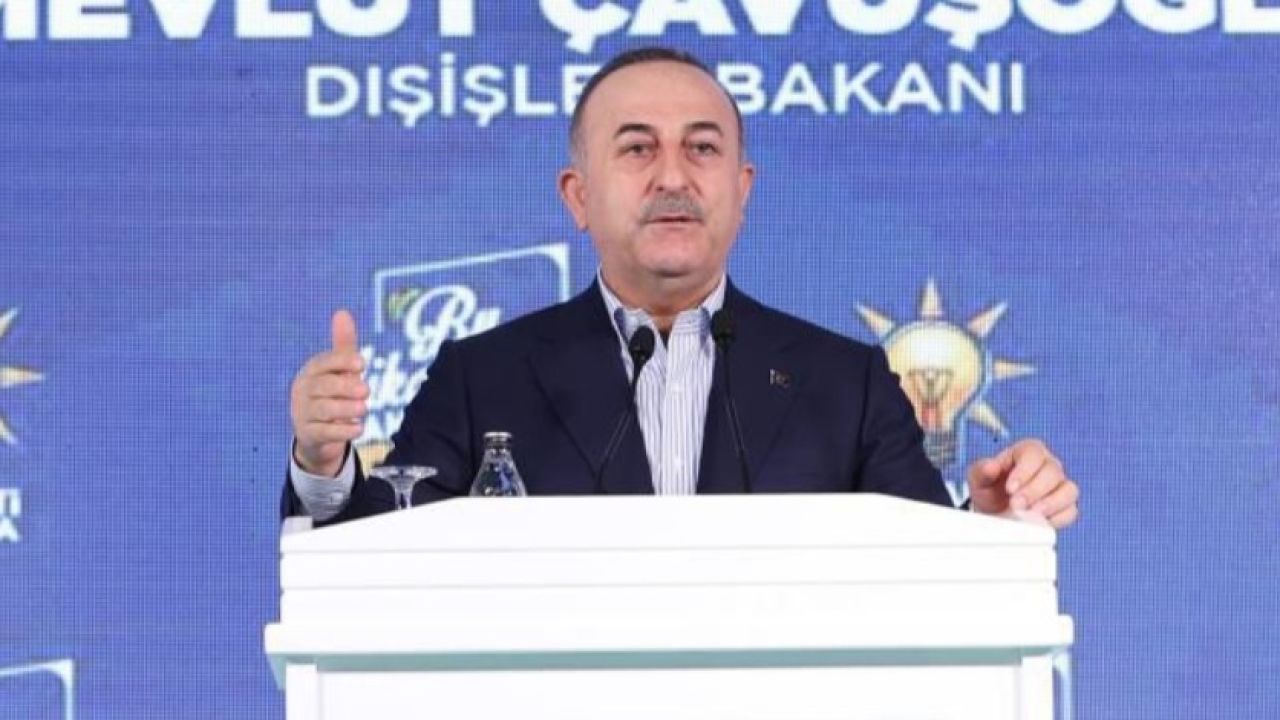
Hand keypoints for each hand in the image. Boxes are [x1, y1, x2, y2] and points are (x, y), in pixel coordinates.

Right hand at [290, 310, 368, 476]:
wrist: (317, 433)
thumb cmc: (331, 394)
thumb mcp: (338, 370)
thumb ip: (343, 345)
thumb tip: (342, 312)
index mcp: (311, 371)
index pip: (324, 363)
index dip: (341, 361)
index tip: (362, 363)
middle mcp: (303, 391)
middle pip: (323, 387)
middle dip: (345, 387)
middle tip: (366, 390)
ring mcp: (303, 413)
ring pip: (323, 410)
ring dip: (345, 409)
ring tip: (364, 409)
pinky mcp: (308, 434)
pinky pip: (324, 433)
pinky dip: (342, 432)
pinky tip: (358, 429)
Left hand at [967, 439, 1078, 528]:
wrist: (994, 511)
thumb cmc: (990, 489)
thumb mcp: (979, 478)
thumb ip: (982, 470)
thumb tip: (990, 466)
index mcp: (1028, 451)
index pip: (1033, 453)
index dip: (1023, 471)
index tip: (1010, 488)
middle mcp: (1048, 465)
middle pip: (1052, 472)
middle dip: (1033, 491)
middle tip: (1015, 505)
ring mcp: (1060, 485)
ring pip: (1068, 490)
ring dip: (1050, 504)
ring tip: (1031, 515)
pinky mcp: (1066, 506)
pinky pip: (1071, 511)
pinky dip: (1058, 518)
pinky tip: (1040, 522)